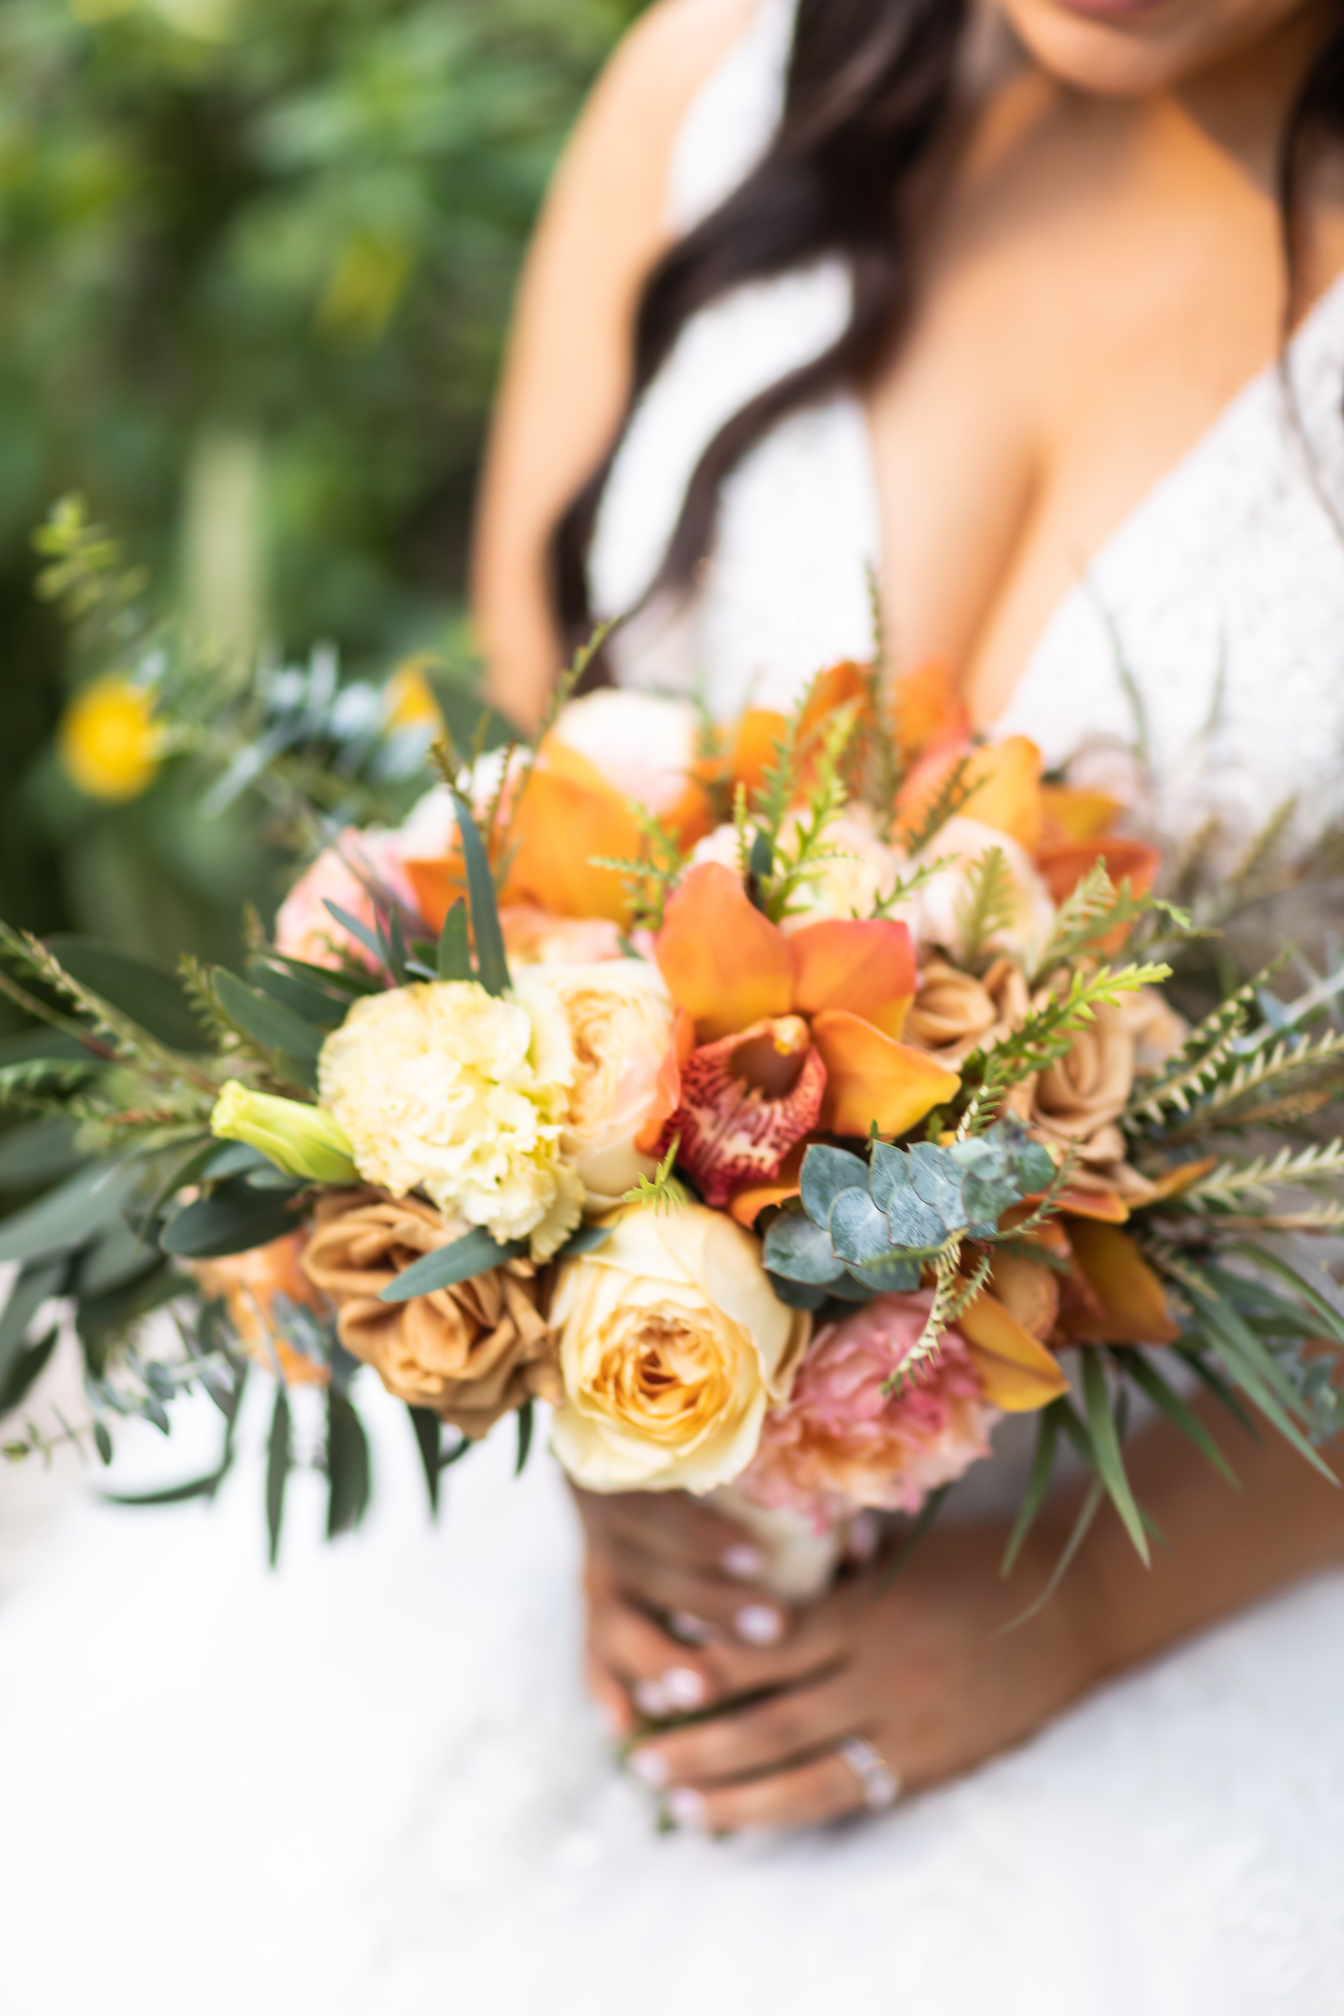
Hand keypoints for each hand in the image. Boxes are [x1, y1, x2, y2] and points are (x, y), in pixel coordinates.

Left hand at [575, 1486, 1100, 1832]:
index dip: (708, 1672)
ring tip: (682, 1804)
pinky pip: (854, 1794)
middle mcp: (884, 1672)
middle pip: (774, 1721)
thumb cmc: (970, 1562)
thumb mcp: (894, 1549)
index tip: (652, 1685)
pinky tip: (753, 1819)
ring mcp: (911, 1726)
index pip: (769, 1648)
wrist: (1070, 1608)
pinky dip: (796, 1810)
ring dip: (737, 1796)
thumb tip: (734, 1582)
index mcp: (867, 1608)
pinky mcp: (934, 1763)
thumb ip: (822, 1570)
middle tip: (640, 1758)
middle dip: (701, 1745)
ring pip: (808, 1775)